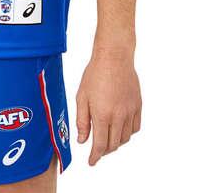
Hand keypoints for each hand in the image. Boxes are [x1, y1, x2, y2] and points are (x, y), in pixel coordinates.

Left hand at [76, 50, 141, 165]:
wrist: (114, 57)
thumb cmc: (95, 74)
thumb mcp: (82, 96)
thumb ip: (82, 121)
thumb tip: (83, 140)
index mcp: (102, 115)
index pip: (100, 145)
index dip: (95, 156)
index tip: (91, 161)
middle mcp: (118, 116)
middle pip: (113, 144)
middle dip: (104, 151)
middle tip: (97, 150)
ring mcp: (130, 111)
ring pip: (125, 138)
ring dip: (116, 142)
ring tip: (108, 138)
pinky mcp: (138, 105)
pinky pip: (135, 127)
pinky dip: (128, 133)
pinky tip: (120, 128)